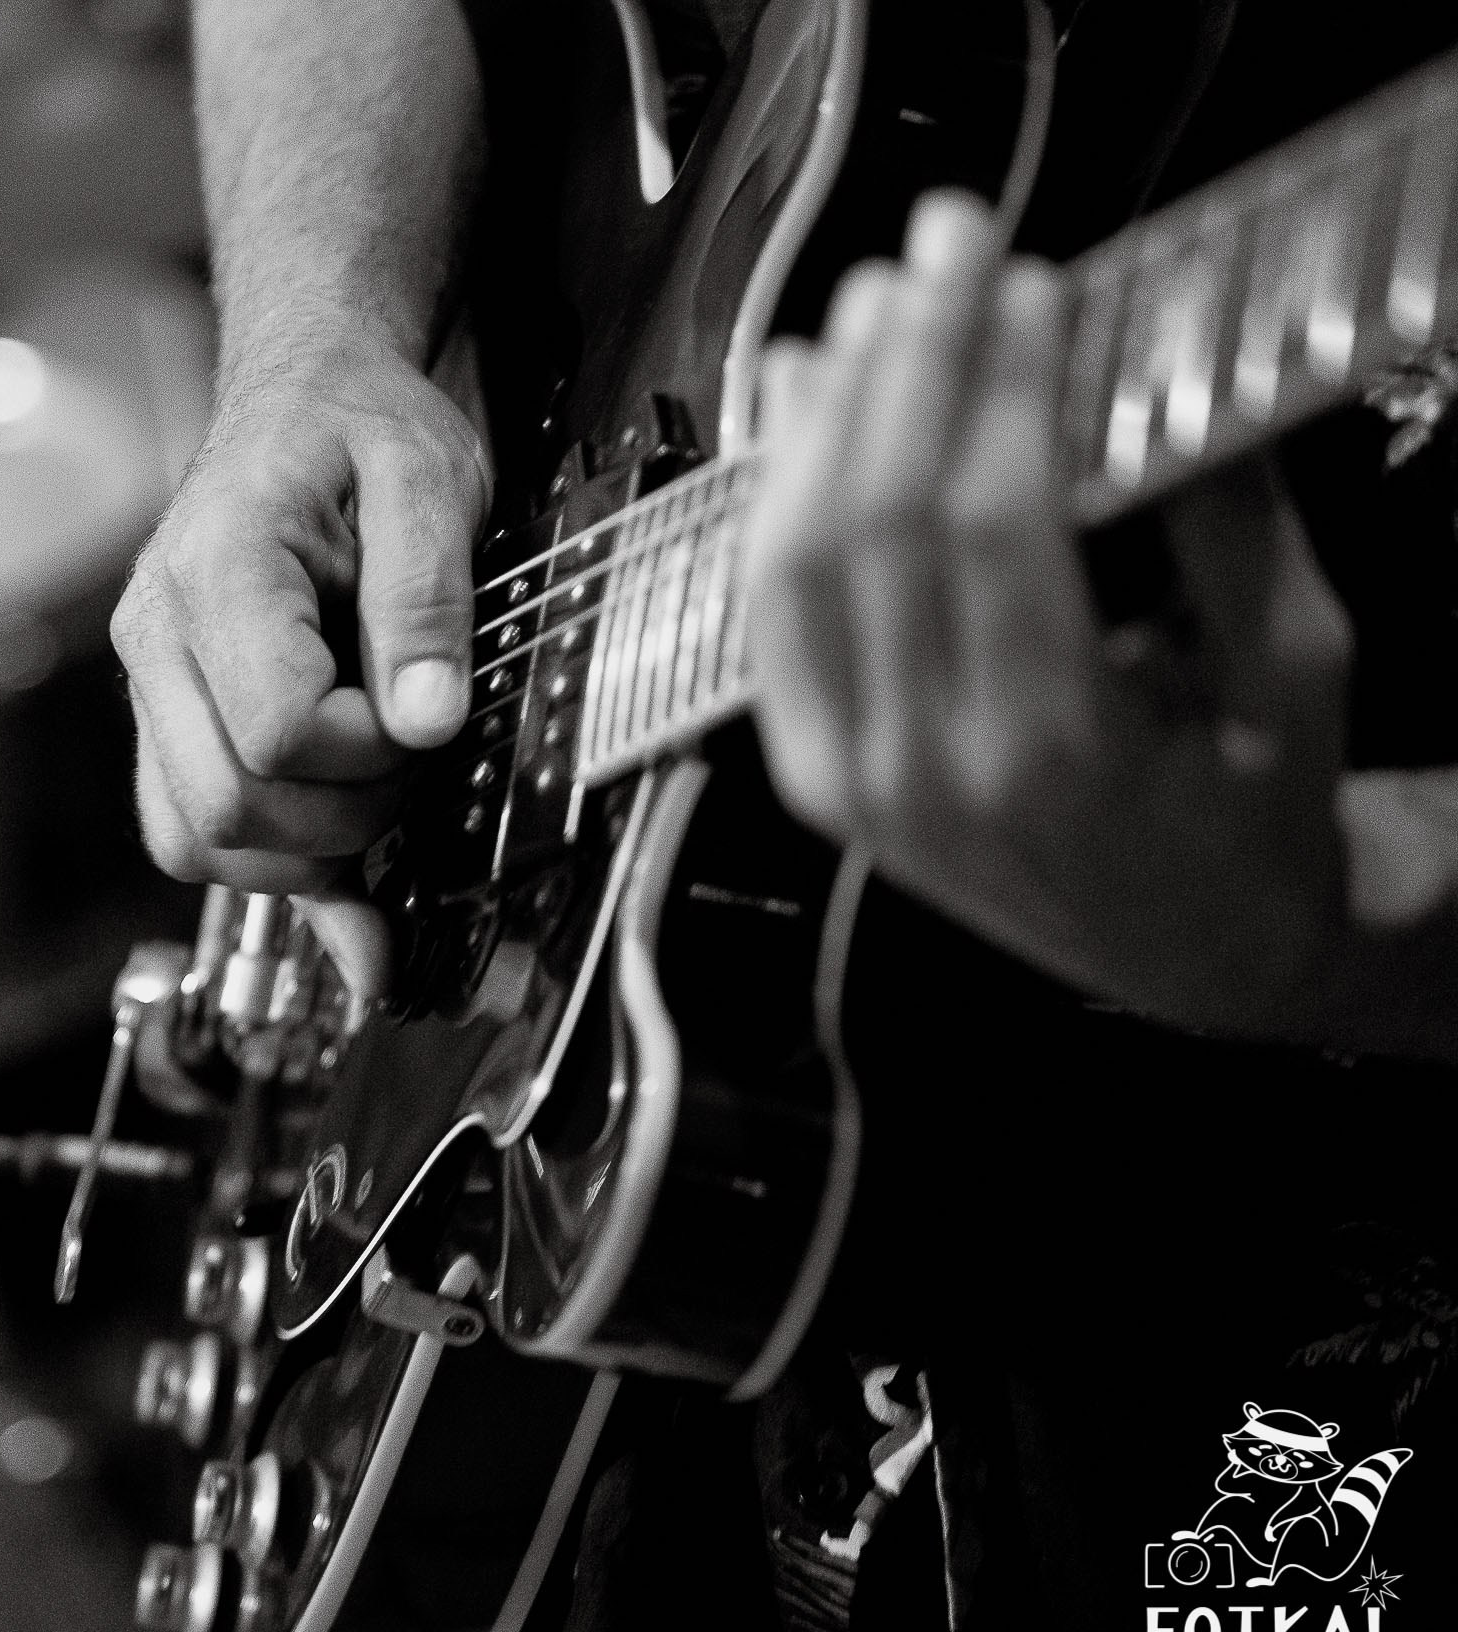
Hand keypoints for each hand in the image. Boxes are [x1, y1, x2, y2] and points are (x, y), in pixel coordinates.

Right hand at [113, 327, 487, 906]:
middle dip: (344, 817)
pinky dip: (265, 863)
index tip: (424, 715)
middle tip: (411, 760)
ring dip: (301, 853)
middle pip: (227, 805)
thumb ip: (426, 601)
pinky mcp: (165, 717)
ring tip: (375, 791)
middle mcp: (157, 635)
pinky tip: (335, 853)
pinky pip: (187, 832)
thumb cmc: (358, 428)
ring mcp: (150, 683)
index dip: (368, 754)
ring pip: (196, 840)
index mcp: (219, 567)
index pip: (277, 731)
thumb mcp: (428, 479)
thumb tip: (425, 722)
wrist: (302, 396)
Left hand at [742, 192, 1354, 1036]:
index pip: (991, 528)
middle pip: (876, 527)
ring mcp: (852, 782)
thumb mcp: (1296, 673)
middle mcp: (928, 774)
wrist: (1195, 952)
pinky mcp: (811, 774)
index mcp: (1056, 757)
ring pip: (791, 564)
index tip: (1025, 284)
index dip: (997, 387)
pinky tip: (799, 406)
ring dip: (822, 415)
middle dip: (905, 364)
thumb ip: (1233, 527)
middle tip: (940, 248)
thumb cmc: (1253, 818)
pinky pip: (766, 615)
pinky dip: (773, 499)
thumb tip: (1157, 372)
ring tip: (865, 305)